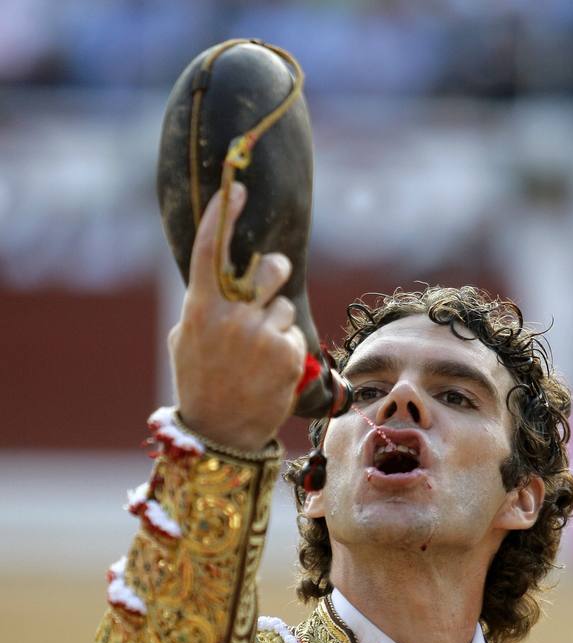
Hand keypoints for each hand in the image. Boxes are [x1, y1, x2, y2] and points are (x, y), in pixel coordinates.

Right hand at [169, 182, 305, 451]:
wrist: (220, 433)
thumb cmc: (200, 383)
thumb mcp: (185, 340)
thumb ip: (204, 306)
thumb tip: (226, 280)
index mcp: (200, 309)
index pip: (211, 250)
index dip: (224, 214)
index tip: (236, 188)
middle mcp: (231, 317)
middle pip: (270, 269)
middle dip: (276, 271)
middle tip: (272, 280)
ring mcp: (261, 336)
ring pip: (284, 308)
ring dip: (277, 325)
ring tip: (258, 357)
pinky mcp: (287, 355)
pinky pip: (296, 337)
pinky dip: (287, 352)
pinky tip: (270, 373)